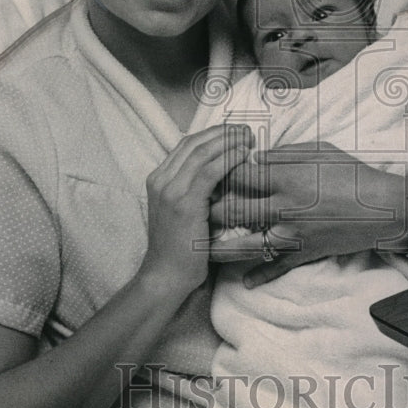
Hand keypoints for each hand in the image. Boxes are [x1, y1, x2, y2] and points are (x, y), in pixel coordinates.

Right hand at [140, 124, 252, 296]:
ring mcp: (169, 190)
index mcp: (158, 179)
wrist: (166, 277)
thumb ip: (196, 191)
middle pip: (194, 143)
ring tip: (248, 138)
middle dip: (222, 132)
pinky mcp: (183, 203)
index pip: (187, 145)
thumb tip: (226, 173)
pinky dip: (228, 158)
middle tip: (246, 130)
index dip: (213, 134)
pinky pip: (209, 172)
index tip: (235, 133)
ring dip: (228, 141)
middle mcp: (160, 180)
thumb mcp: (185, 212)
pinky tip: (243, 155)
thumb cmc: (181, 249)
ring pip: (202, 152)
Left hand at [209, 142, 407, 286]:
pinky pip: (276, 267)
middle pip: (233, 209)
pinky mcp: (304, 252)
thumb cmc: (351, 173)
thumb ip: (282, 154)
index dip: (218, 172)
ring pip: (245, 244)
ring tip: (201, 246)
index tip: (206, 172)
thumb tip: (253, 158)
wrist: (384, 208)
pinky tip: (244, 281)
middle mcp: (283, 206)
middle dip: (208, 208)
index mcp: (286, 176)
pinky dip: (259, 276)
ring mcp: (292, 233)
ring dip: (220, 246)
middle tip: (192, 208)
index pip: (238, 174)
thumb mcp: (318, 151)